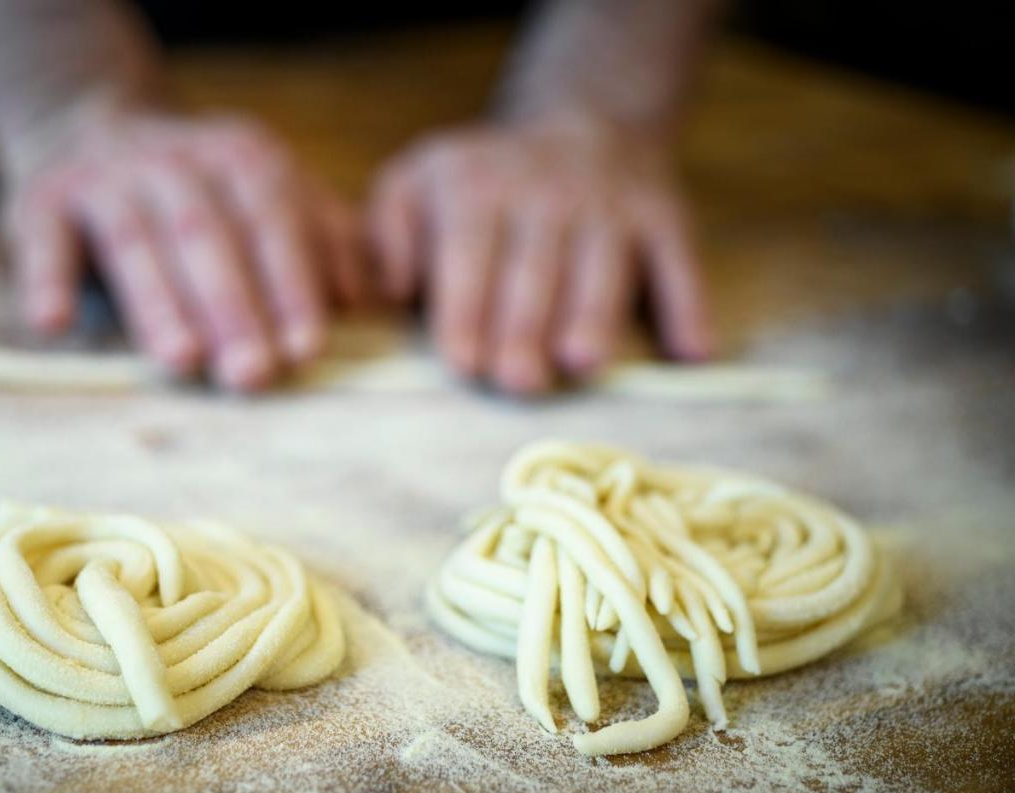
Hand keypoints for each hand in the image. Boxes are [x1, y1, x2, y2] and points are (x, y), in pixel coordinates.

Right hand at [1, 105, 365, 390]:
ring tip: (181, 360)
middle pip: (208, 234)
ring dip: (158, 302)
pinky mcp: (41, 196)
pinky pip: (44, 239)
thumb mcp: (268, 200)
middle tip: (252, 374)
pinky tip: (54, 323)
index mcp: (242, 158)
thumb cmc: (204, 197)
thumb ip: (323, 240)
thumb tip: (368, 298)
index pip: (273, 220)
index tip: (306, 348)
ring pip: (135, 239)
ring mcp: (106, 176)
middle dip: (233, 306)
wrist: (93, 127)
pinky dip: (46, 278)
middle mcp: (176, 159)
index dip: (290, 284)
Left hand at [369, 115, 712, 395]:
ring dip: (593, 315)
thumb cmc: (482, 181)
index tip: (462, 362)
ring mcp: (610, 204)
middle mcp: (546, 192)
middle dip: (524, 327)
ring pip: (603, 268)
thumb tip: (392, 288)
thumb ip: (389, 231)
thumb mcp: (417, 180)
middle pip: (534, 271)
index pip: (468, 256)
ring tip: (580, 362)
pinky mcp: (664, 215)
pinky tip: (693, 351)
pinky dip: (688, 305)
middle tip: (517, 381)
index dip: (465, 311)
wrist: (583, 122)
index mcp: (477, 187)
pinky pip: (679, 262)